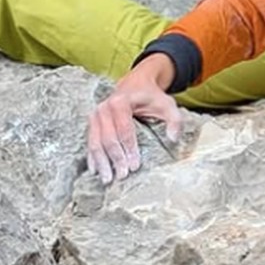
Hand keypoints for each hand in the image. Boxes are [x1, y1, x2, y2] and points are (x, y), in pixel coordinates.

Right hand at [87, 55, 181, 183]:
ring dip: (101, 162)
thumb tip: (172, 139)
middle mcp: (104, 107)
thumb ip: (174, 120)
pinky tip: (96, 171)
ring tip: (108, 179)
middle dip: (115, 159)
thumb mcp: (167, 104)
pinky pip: (90, 142)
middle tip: (123, 176)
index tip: (135, 166)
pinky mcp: (92, 122)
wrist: (135, 84)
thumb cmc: (152, 96)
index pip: (124, 129)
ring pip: (96, 142)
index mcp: (121, 101)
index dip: (129, 149)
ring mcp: (96, 115)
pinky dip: (93, 157)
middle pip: (108, 138)